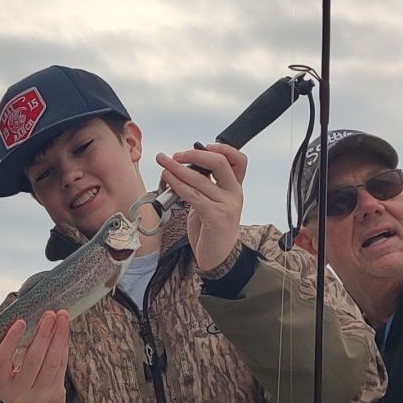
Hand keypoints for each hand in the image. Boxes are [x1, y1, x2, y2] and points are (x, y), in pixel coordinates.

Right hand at [0, 310, 69, 402]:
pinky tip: (65, 332)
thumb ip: (11, 356)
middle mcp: (20, 392)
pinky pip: (61, 365)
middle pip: (33, 360)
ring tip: (62, 317)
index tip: (20, 321)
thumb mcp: (7, 378)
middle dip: (42, 335)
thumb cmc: (18, 388)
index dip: (10, 340)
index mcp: (2, 386)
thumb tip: (25, 321)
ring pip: (52, 362)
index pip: (2, 360)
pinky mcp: (56, 393)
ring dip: (58, 337)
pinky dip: (64, 346)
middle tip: (49, 314)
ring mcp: (40, 395)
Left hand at [155, 142, 245, 270]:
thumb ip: (205, 185)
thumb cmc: (211, 230)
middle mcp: (234, 194)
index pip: (238, 160)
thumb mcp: (211, 202)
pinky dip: (178, 185)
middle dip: (195, 154)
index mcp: (235, 188)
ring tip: (163, 164)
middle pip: (220, 163)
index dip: (224, 148)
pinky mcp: (215, 217)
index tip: (205, 145)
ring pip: (201, 179)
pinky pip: (194, 196)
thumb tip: (184, 166)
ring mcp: (226, 206)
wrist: (218, 257)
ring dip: (178, 169)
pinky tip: (168, 181)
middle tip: (175, 155)